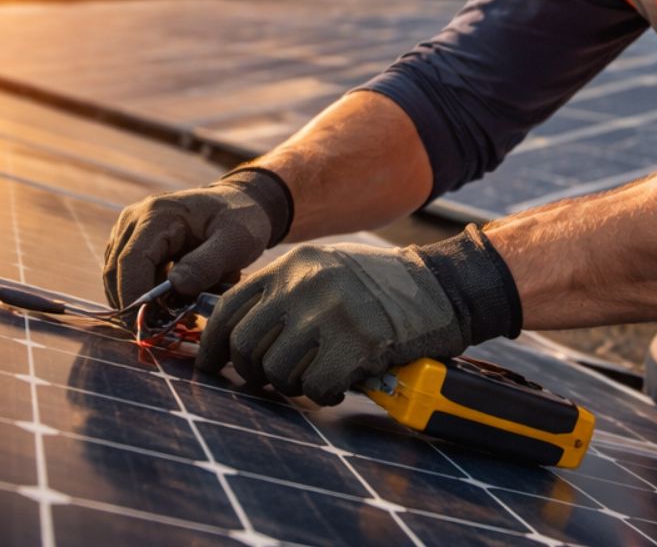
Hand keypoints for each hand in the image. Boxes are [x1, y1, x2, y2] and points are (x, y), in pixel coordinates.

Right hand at [102, 168, 292, 307]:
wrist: (238, 203)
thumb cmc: (240, 219)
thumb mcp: (236, 240)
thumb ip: (207, 263)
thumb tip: (175, 287)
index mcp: (157, 215)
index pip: (131, 261)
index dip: (134, 296)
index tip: (148, 325)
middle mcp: (134, 220)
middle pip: (117, 272)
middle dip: (136, 304)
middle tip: (165, 328)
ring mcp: (130, 231)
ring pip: (118, 278)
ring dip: (141, 301)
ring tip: (176, 313)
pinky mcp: (133, 244)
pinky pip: (128, 276)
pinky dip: (145, 294)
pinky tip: (172, 303)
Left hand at [196, 225, 522, 404]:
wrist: (444, 287)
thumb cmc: (383, 288)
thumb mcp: (327, 271)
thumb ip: (285, 294)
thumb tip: (237, 336)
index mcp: (293, 264)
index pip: (229, 305)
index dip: (211, 343)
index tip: (212, 364)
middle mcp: (305, 283)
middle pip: (246, 344)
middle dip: (252, 373)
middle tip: (270, 381)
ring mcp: (331, 312)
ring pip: (277, 371)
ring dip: (292, 385)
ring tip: (316, 377)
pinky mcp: (357, 342)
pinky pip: (316, 387)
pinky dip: (325, 393)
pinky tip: (343, 381)